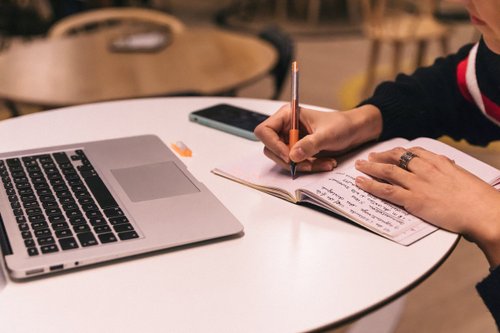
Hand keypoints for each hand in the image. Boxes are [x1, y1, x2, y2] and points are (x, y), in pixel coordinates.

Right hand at [254, 104, 381, 171]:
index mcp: (287, 115)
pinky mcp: (298, 152)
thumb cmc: (342, 125)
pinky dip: (308, 167)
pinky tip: (325, 164)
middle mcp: (285, 128)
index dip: (272, 144)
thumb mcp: (327, 134)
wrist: (355, 131)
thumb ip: (309, 144)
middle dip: (289, 159)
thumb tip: (292, 155)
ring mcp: (290, 141)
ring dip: (301, 166)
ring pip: (283, 159)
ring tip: (323, 164)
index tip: (288, 155)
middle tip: (307, 164)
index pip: (264, 131)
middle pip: (271, 149)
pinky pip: (295, 164)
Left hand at [354, 146, 499, 267]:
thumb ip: (449, 170)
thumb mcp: (462, 176)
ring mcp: (417, 184)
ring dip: (370, 168)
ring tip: (359, 166)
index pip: (412, 152)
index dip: (397, 152)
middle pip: (396, 158)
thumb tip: (446, 166)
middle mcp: (424, 169)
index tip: (389, 152)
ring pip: (387, 171)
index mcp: (438, 162)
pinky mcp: (412, 200)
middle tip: (369, 157)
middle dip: (380, 157)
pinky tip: (360, 182)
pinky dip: (370, 185)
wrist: (482, 211)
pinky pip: (385, 190)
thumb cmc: (477, 198)